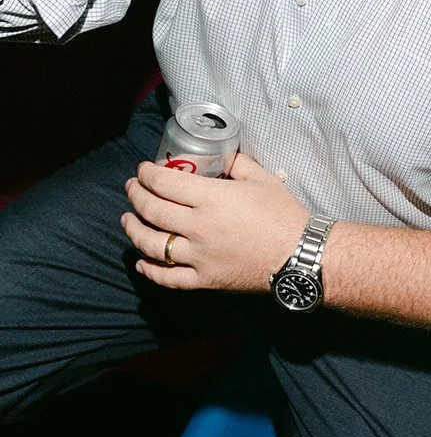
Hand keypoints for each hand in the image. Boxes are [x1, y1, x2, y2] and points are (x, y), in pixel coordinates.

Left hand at [122, 152, 308, 292]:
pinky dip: (150, 270)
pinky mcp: (204, 280)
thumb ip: (237, 164)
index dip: (148, 174)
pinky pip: (168, 278)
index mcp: (212, 199)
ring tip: (127, 220)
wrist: (299, 254)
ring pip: (153, 245)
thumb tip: (222, 156)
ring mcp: (199, 257)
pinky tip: (141, 261)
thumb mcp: (261, 178)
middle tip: (131, 188)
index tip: (142, 170)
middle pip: (153, 211)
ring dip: (134, 231)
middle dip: (136, 196)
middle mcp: (198, 228)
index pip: (166, 184)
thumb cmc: (283, 213)